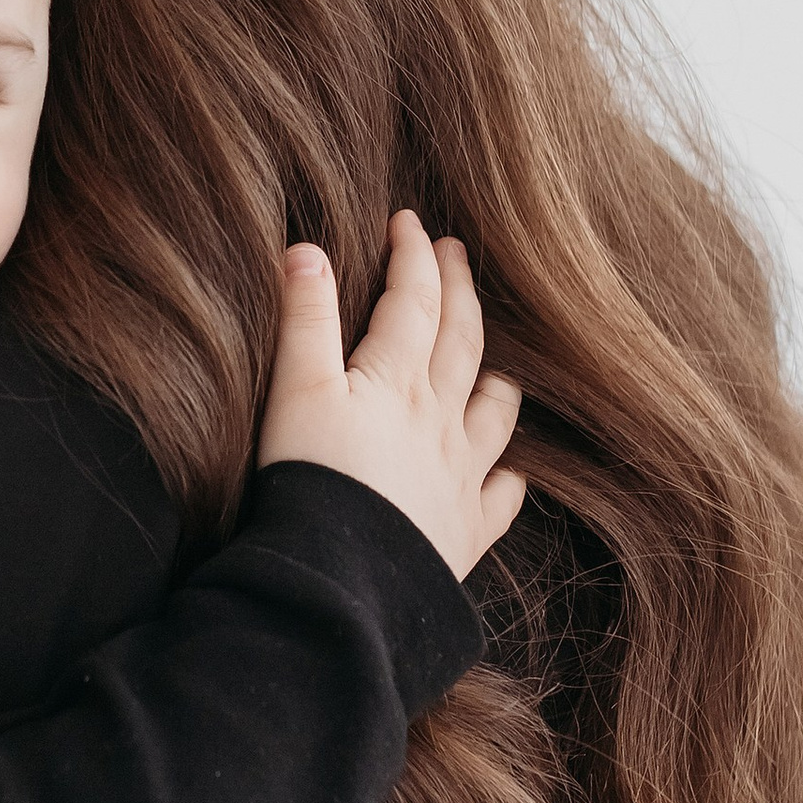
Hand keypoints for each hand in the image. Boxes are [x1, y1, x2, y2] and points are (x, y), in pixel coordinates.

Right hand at [256, 212, 525, 580]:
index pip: (414, 300)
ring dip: (496, 379)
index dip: (413, 255)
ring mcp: (460, 477)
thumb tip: (308, 249)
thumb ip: (304, 320)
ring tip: (498, 362)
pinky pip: (501, 498)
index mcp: (397, 381)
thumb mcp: (294, 392)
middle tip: (457, 254)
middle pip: (461, 342)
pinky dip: (507, 479)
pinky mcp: (464, 532)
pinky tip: (508, 474)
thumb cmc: (310, 482)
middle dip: (460, 291)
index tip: (409, 222)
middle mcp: (440, 421)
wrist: (341, 580)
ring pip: (494, 415)